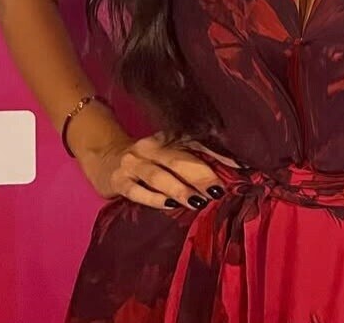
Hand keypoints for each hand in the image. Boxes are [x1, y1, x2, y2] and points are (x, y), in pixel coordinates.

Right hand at [77, 132, 227, 211]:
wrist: (103, 155)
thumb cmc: (147, 159)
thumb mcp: (168, 154)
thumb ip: (193, 160)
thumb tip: (231, 172)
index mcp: (168, 137)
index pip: (196, 143)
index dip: (218, 155)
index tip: (239, 168)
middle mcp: (152, 146)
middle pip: (179, 159)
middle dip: (200, 175)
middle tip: (218, 190)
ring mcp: (134, 162)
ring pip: (159, 175)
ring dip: (179, 189)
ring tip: (198, 202)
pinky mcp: (119, 180)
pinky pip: (137, 190)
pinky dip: (154, 198)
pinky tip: (169, 206)